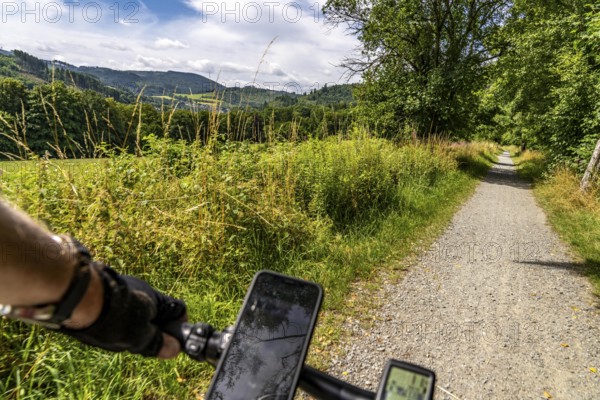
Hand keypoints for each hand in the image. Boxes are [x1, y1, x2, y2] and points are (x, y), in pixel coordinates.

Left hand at [61, 264, 186, 357]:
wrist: (79, 297)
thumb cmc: (114, 318)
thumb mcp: (139, 338)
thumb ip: (158, 343)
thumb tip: (174, 348)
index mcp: (157, 300)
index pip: (179, 311)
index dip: (177, 327)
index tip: (169, 341)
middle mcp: (144, 289)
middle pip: (155, 310)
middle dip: (150, 327)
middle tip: (137, 343)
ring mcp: (125, 285)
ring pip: (136, 307)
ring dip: (130, 321)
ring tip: (114, 334)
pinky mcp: (107, 286)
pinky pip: (118, 303)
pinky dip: (115, 314)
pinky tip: (102, 324)